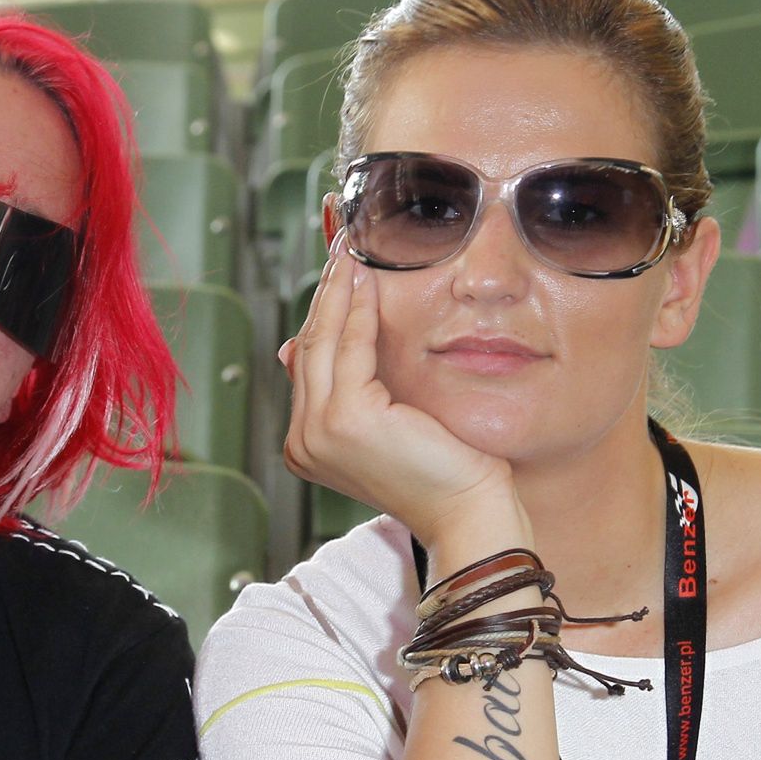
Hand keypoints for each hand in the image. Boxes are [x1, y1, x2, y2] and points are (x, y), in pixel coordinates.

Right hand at [280, 241, 525, 557]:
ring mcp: (318, 433)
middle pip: (309, 348)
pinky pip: (351, 349)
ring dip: (338, 293)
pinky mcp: (346, 420)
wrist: (468, 511)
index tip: (338, 274)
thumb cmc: (444, 472)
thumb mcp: (389, 423)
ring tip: (352, 253)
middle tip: (341, 249)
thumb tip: (292, 348)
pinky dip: (359, 311)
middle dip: (326, 295)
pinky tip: (369, 280)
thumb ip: (352, 386)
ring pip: (324, 342)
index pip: (311, 365)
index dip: (323, 315)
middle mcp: (303, 442)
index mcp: (309, 445)